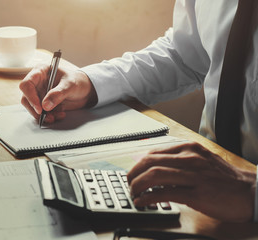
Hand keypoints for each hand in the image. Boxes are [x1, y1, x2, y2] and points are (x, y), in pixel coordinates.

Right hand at [19, 65, 97, 122]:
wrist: (85, 90)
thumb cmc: (78, 81)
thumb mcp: (70, 85)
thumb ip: (58, 94)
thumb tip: (45, 105)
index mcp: (40, 72)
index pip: (27, 84)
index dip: (30, 97)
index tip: (40, 108)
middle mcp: (37, 83)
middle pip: (26, 98)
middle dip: (36, 110)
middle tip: (47, 116)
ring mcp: (40, 94)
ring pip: (33, 108)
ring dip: (43, 115)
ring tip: (56, 117)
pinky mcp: (44, 104)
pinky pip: (41, 113)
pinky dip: (49, 117)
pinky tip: (60, 114)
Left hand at [127, 142, 255, 221]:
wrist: (250, 192)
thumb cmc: (224, 179)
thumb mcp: (201, 161)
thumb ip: (179, 161)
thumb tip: (154, 169)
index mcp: (189, 148)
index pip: (153, 152)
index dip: (137, 164)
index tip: (132, 173)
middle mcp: (189, 158)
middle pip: (149, 161)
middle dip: (133, 174)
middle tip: (129, 184)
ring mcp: (193, 175)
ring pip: (154, 175)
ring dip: (138, 185)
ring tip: (133, 193)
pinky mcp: (197, 194)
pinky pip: (165, 193)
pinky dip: (149, 197)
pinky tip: (143, 202)